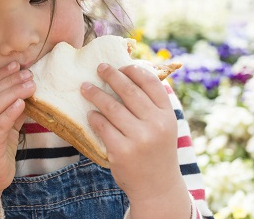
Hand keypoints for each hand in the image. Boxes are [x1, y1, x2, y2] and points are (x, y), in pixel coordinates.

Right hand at [0, 61, 34, 208]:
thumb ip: (13, 110)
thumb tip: (28, 91)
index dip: (1, 75)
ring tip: (30, 84)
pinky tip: (21, 103)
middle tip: (28, 73)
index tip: (17, 65)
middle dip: (10, 81)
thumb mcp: (5, 127)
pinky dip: (10, 112)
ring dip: (13, 92)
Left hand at [81, 63, 182, 202]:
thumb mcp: (164, 126)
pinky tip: (90, 113)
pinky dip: (94, 117)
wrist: (157, 187)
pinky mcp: (121, 151)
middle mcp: (155, 124)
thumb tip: (128, 75)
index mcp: (167, 115)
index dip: (134, 70)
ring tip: (85, 87)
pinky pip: (102, 126)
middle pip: (129, 91)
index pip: (151, 83)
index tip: (121, 66)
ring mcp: (139, 138)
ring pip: (111, 107)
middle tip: (99, 68)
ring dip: (95, 94)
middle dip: (111, 75)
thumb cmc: (157, 150)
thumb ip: (152, 105)